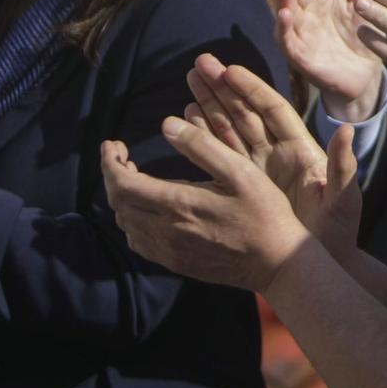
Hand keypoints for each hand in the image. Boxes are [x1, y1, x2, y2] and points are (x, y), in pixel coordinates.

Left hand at [101, 113, 314, 292]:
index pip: (123, 186)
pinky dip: (133, 219)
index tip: (112, 144)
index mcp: (178, 205)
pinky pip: (140, 242)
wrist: (276, 263)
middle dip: (113, 176)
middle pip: (119, 204)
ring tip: (134, 176)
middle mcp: (166, 232)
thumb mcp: (239, 171)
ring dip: (122, 198)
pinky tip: (150, 206)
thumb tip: (167, 124)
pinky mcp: (176, 263)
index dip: (110, 163)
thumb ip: (202, 146)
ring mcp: (169, 252)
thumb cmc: (264, 213)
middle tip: (122, 154)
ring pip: (126, 224)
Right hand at [185, 53, 363, 257]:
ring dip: (210, 105)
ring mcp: (258, 169)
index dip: (252, 89)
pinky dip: (204, 136)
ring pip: (230, 128)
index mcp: (301, 150)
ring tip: (190, 81)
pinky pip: (220, 155)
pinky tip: (187, 119)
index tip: (229, 70)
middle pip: (246, 112)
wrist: (317, 266)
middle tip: (199, 64)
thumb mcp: (344, 200)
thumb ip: (343, 166)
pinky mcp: (243, 186)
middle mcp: (277, 153)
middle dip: (223, 88)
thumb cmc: (337, 233)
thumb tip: (347, 130)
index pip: (274, 110)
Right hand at [276, 0, 385, 119]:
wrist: (367, 75)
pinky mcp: (300, 56)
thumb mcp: (360, 3)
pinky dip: (283, 29)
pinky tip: (284, 16)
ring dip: (283, 0)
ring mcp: (301, 34)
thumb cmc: (362, 34)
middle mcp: (307, 13)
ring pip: (287, 13)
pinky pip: (288, 41)